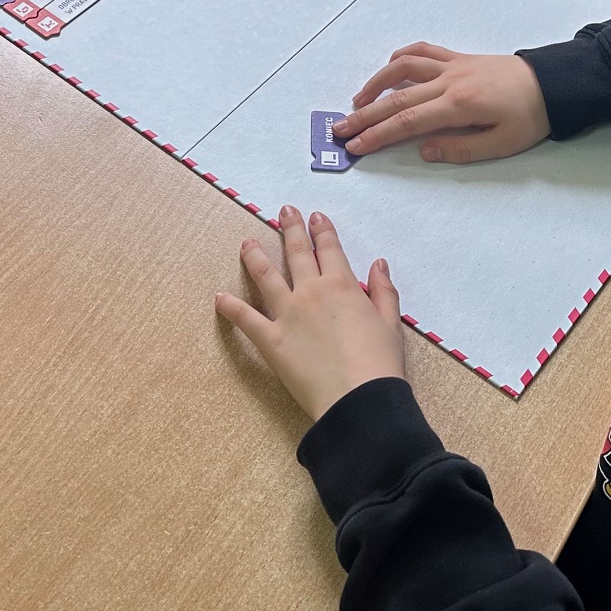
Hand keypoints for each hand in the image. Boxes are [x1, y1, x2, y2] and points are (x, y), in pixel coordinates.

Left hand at [215, 206, 405, 419]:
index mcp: (343, 285)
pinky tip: (219, 298)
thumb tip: (378, 262)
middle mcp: (311, 292)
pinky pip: (246, 319)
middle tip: (284, 212)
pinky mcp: (271, 340)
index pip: (329, 249)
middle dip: (290, 228)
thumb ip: (383, 290)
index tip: (315, 217)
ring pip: (265, 276)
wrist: (359, 398)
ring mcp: (288, 314)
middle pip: (296, 252)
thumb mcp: (391, 323)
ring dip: (255, 256)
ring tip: (247, 242)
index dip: (322, 231)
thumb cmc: (379, 364)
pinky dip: (230, 307)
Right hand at [338, 43, 549, 162]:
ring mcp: (452, 65)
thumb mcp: (502, 144)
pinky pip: (422, 51)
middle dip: (364, 115)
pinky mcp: (458, 58)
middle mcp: (449, 81)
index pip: (407, 121)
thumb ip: (461, 149)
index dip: (377, 135)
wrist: (554, 84)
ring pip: (403, 68)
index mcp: (459, 105)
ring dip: (375, 84)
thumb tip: (424, 150)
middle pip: (396, 96)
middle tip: (339, 129)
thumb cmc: (531, 117)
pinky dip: (400, 59)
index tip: (356, 146)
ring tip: (357, 102)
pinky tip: (388, 70)